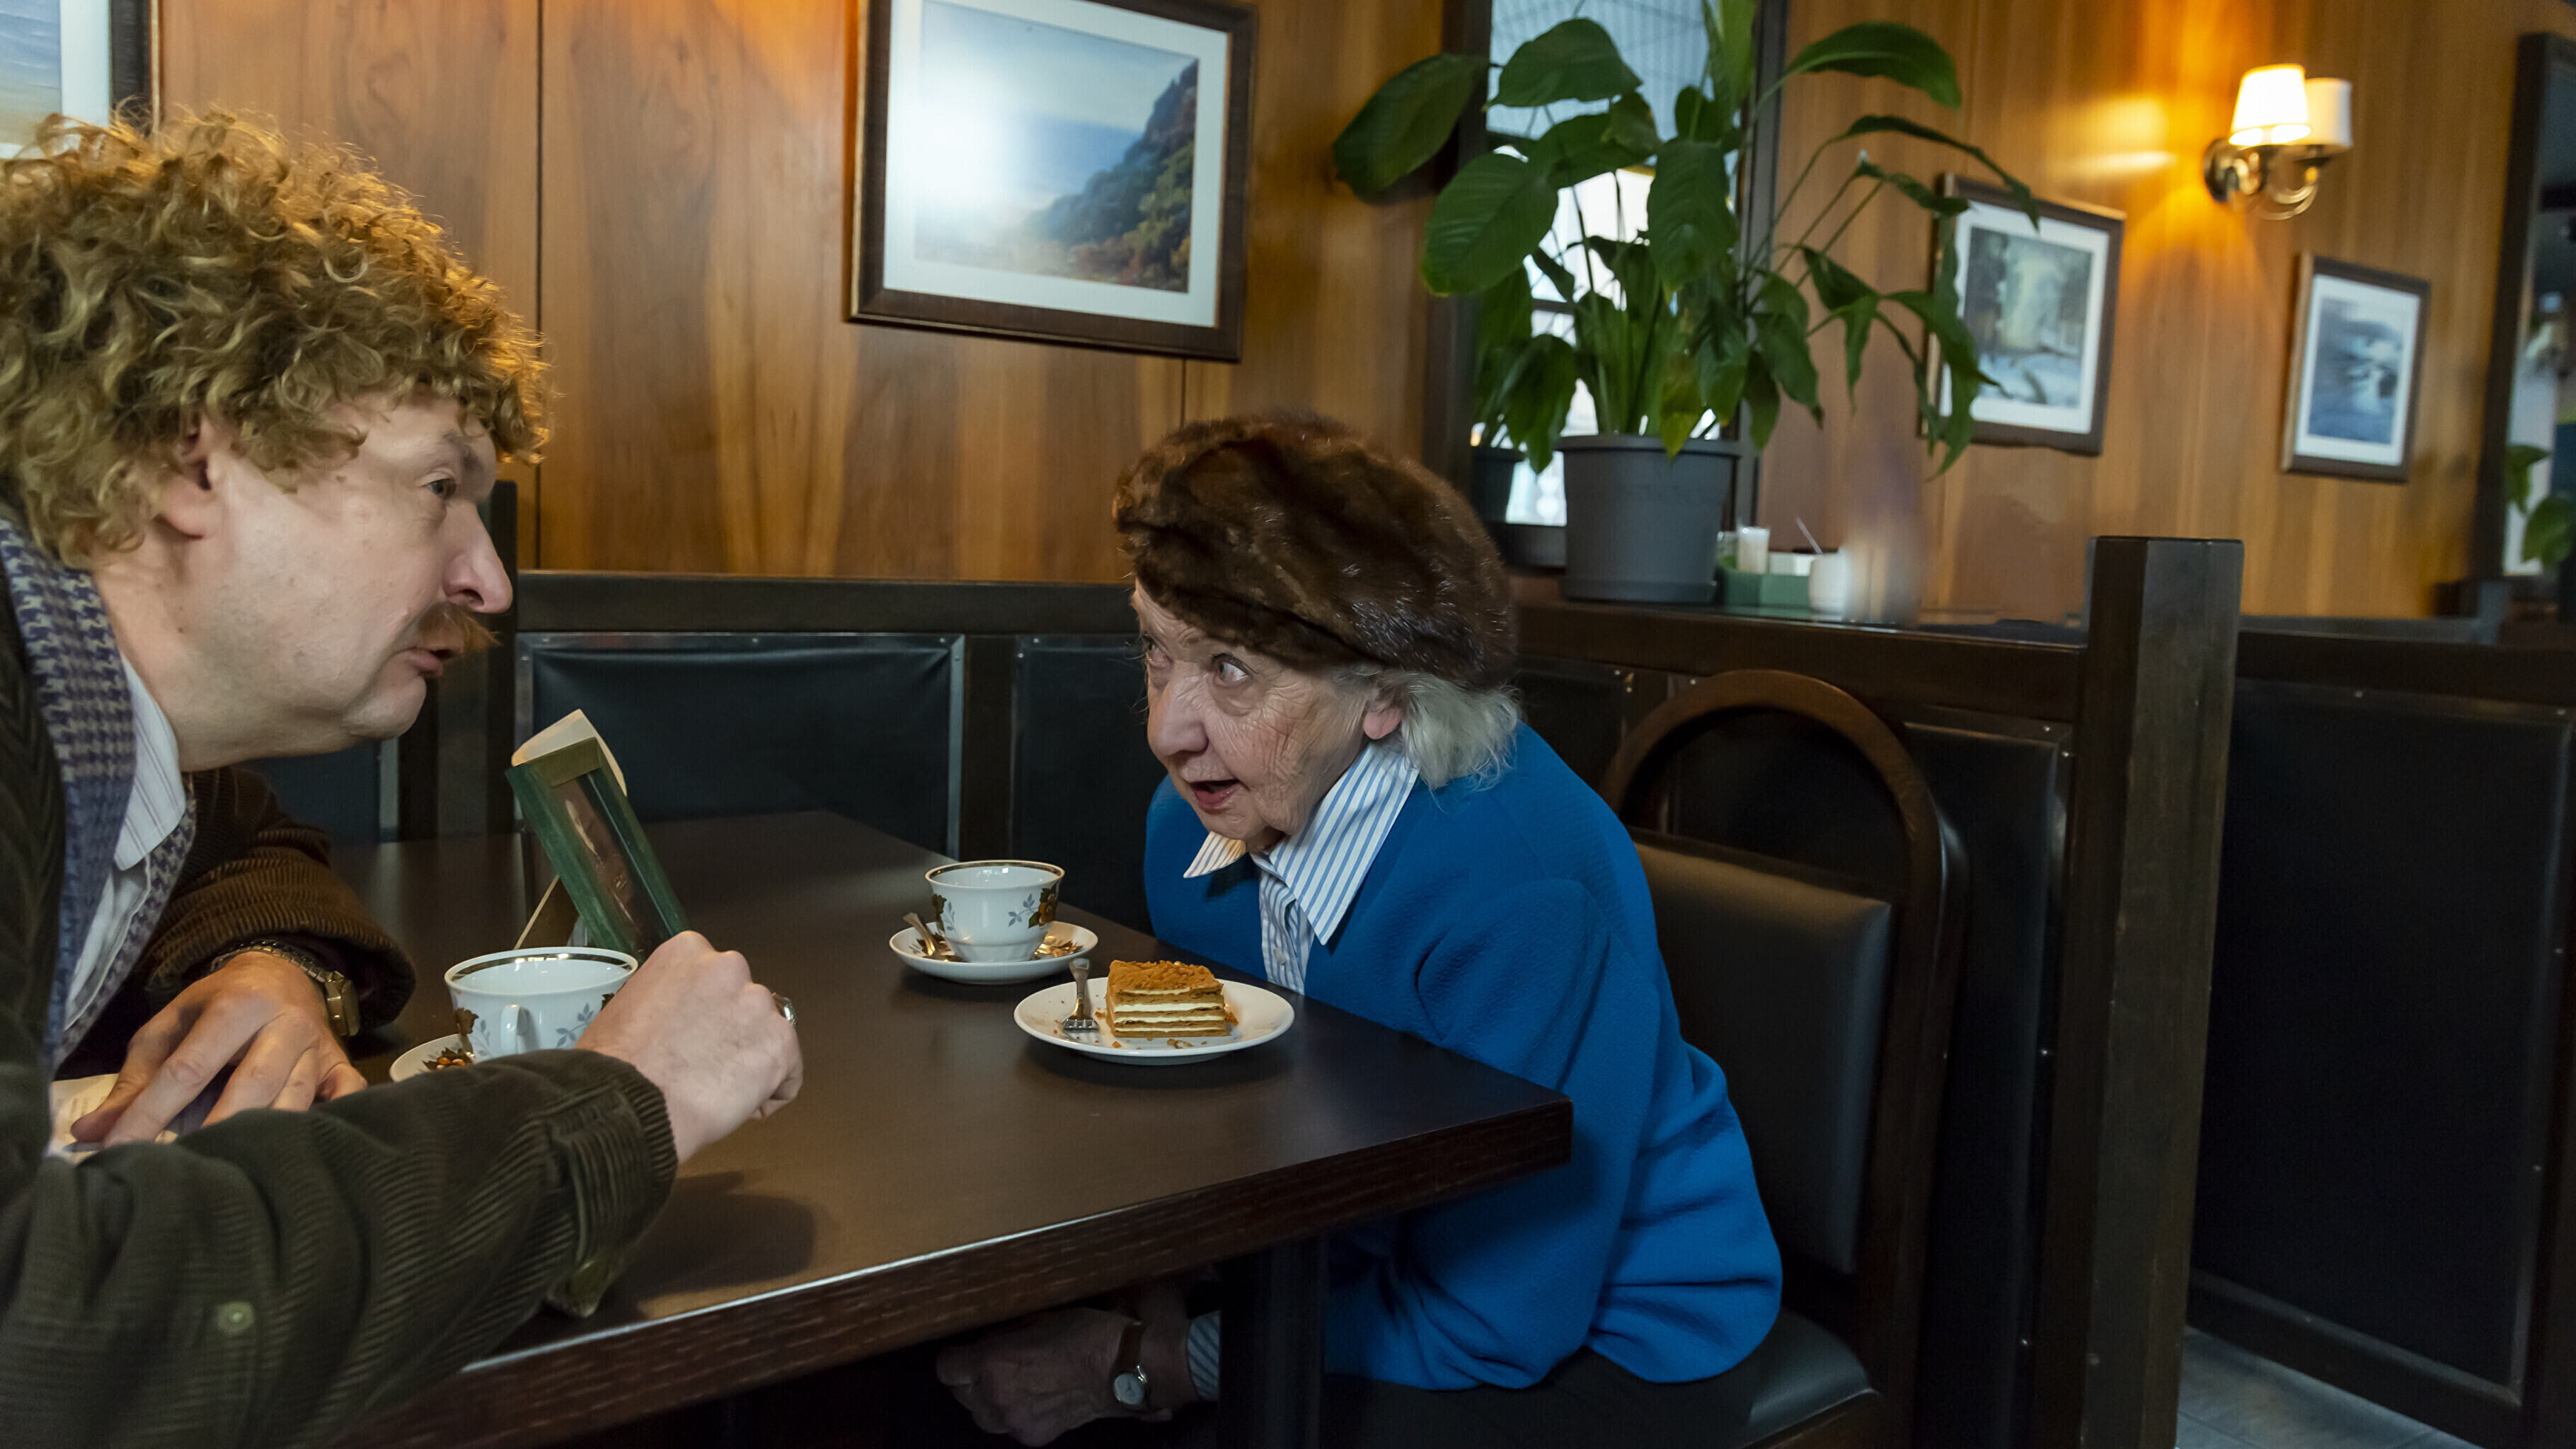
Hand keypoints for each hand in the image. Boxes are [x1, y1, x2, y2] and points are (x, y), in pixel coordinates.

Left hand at [73, 950, 363, 1144]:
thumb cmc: (215, 1007)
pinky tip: (308, 1146)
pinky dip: (335, 1118)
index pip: (188, 1068)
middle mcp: (284, 1023)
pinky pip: (348, 1094)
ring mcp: (318, 1046)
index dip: (150, 1113)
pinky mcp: (341, 1063)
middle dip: (213, 1128)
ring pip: (296, 1099)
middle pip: (251, 1085)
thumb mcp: (169, 1029)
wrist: (281, 974)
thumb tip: (89, 1133)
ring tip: (228, 1169)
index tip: (118, 1150)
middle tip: (180, 1165)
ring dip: (263, 1135)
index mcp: (236, 1005)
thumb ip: (134, 1082)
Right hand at [576, 931, 800, 1163]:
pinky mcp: (781, 1043)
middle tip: (703, 1065)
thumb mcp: (632, 1005)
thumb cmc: (618, 1064)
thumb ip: (670, 998)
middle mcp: (730, 967)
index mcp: (689, 951)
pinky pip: (788, 1072)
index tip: (691, 1038)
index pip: (716, 980)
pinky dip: (772, 1092)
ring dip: (751, 1059)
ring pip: (767, 1035)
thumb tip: (682, 1018)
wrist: (630, 1103)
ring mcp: (758, 1003)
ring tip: (716, 1090)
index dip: (706, 1014)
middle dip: (732, 1032)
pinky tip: (742, 1106)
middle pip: (744, 1003)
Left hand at [935, 1307, 1130, 1444]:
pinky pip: (1009, 1427)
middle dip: (970, 1378)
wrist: (1121, 1369)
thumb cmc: (1083, 1334)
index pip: (946, 1368)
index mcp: (993, 1362)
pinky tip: (1035, 1399)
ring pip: (980, 1416)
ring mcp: (1014, 1422)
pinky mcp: (1032, 1437)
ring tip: (1012, 1384)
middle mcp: (996, 1397)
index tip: (965, 1351)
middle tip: (994, 1364)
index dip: (955, 1357)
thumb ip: (1003, 1337)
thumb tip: (988, 1343)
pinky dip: (1014, 1414)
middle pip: (959, 1394)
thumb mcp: (1035, 1320)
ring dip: (987, 1400)